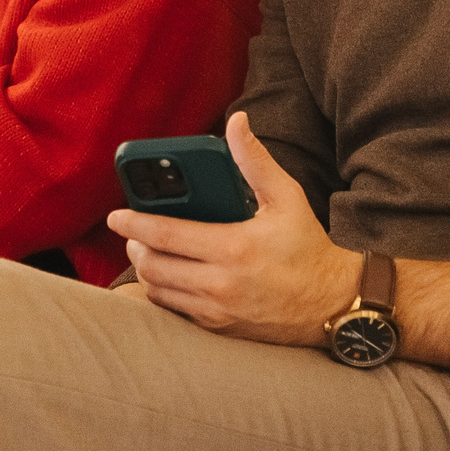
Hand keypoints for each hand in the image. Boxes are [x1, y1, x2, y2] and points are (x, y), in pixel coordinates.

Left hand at [105, 112, 358, 345]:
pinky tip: (169, 275)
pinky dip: (164, 291)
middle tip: (134, 233)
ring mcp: (218, 310)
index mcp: (234, 248)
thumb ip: (255, 160)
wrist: (333, 302)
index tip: (117, 216)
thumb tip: (236, 122)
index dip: (135, 224)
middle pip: (154, 266)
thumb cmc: (308, 247)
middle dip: (136, 247)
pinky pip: (175, 310)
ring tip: (149, 251)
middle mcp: (221, 284)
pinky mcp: (220, 328)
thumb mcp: (287, 197)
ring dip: (147, 270)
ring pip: (159, 291)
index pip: (167, 236)